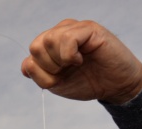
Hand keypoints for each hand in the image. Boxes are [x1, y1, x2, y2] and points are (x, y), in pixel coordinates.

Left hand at [22, 19, 141, 104]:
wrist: (115, 86)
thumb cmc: (88, 83)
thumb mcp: (58, 85)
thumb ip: (39, 76)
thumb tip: (27, 65)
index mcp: (51, 47)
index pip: (31, 55)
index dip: (41, 72)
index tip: (57, 78)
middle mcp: (61, 34)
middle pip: (36, 46)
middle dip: (49, 67)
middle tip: (67, 70)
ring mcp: (74, 29)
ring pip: (49, 40)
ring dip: (60, 60)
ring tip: (76, 64)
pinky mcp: (88, 29)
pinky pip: (67, 38)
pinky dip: (70, 55)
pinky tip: (80, 59)